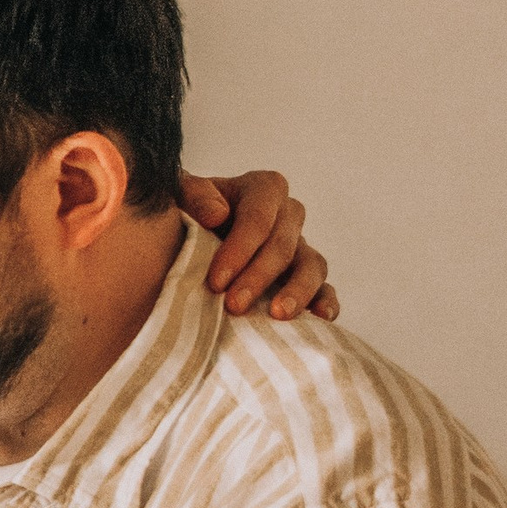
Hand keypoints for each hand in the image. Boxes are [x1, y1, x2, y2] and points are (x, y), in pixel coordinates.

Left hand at [176, 167, 337, 321]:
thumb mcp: (180, 196)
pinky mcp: (305, 274)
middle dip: (259, 276)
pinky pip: (325, 287)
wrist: (192, 235)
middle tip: (234, 306)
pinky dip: (326, 301)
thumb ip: (193, 196)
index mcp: (261, 189)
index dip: (240, 249)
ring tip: (277, 315)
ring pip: (312, 265)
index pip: (258, 216)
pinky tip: (319, 318)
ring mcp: (301, 245)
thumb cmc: (187, 214)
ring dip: (297, 291)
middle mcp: (287, 214)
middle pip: (283, 244)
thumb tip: (217, 214)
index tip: (216, 282)